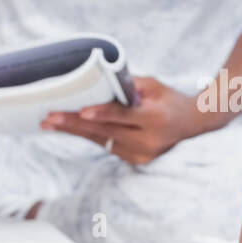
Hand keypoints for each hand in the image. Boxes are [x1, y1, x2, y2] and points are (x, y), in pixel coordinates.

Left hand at [40, 76, 205, 164]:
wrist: (192, 123)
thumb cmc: (169, 99)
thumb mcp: (154, 85)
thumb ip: (129, 85)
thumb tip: (100, 82)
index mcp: (155, 118)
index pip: (124, 116)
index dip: (102, 113)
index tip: (81, 111)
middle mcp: (148, 139)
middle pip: (106, 131)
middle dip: (75, 124)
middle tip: (50, 118)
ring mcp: (142, 153)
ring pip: (102, 141)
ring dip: (75, 131)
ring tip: (50, 123)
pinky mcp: (136, 159)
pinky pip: (107, 146)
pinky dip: (89, 135)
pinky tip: (70, 128)